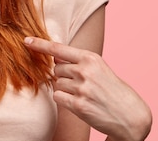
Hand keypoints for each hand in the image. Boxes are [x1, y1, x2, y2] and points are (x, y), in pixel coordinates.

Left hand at [24, 37, 151, 140]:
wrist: (131, 115)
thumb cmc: (113, 90)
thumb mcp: (99, 68)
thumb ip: (78, 61)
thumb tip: (55, 57)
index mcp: (90, 58)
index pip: (58, 49)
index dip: (40, 45)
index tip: (26, 41)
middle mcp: (85, 70)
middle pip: (55, 69)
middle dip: (62, 76)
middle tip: (80, 84)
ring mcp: (82, 88)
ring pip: (56, 84)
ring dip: (64, 89)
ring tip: (83, 94)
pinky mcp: (79, 105)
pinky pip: (58, 97)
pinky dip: (64, 100)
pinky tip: (78, 102)